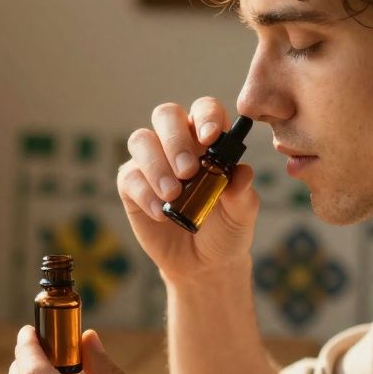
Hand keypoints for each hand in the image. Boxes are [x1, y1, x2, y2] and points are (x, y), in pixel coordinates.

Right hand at [117, 96, 260, 283]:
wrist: (203, 263)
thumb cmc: (226, 229)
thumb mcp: (242, 214)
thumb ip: (242, 193)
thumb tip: (242, 174)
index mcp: (208, 139)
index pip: (204, 110)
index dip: (205, 116)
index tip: (211, 138)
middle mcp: (177, 143)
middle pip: (166, 115)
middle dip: (175, 139)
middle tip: (188, 171)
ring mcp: (151, 162)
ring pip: (141, 140)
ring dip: (156, 165)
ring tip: (173, 195)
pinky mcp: (132, 185)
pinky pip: (129, 176)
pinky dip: (145, 193)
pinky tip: (162, 213)